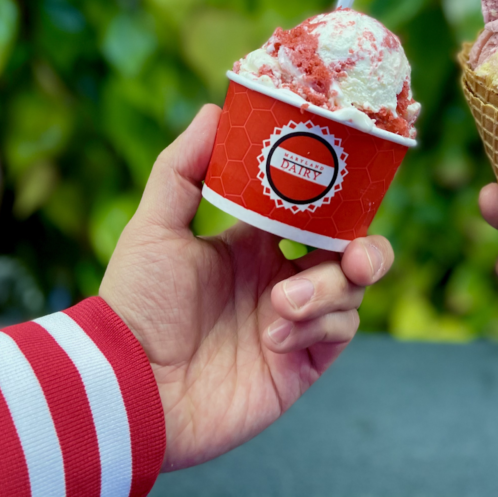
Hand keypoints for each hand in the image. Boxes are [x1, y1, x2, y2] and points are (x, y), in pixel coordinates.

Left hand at [100, 105, 392, 468]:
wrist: (130, 388)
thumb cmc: (136, 305)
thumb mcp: (155, 227)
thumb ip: (182, 167)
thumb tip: (214, 109)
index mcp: (254, 244)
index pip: (315, 212)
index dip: (341, 199)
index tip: (355, 181)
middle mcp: (281, 279)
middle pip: (351, 252)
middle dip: (367, 249)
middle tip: (356, 255)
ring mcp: (295, 322)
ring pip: (352, 292)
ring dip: (328, 292)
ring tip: (281, 305)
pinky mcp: (302, 364)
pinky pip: (341, 334)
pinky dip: (319, 326)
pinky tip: (274, 336)